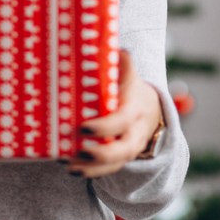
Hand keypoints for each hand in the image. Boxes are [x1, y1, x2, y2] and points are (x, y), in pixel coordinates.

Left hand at [66, 50, 162, 178]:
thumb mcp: (128, 75)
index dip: (105, 126)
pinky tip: (70, 167)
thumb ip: (121, 63)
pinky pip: (109, 170)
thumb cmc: (129, 90)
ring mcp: (129, 148)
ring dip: (92, 167)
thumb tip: (114, 47)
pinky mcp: (121, 159)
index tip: (84, 126)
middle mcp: (135, 131)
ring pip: (116, 163)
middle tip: (78, 149)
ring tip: (69, 164)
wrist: (150, 111)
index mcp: (134, 107)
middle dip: (101, 153)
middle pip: (124, 148)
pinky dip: (90, 172)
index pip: (123, 120)